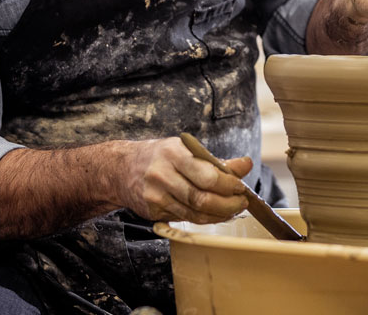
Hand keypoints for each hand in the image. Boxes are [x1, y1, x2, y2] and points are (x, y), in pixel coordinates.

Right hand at [115, 136, 251, 223]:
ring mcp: (156, 196)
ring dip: (219, 214)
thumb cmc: (159, 156)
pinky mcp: (153, 212)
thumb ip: (215, 161)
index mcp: (173, 153)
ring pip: (195, 214)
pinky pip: (185, 219)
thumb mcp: (184, 149)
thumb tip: (246, 165)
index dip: (229, 185)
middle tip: (242, 202)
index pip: (207, 176)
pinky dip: (204, 219)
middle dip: (228, 204)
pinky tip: (215, 214)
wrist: (121, 169)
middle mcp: (162, 175)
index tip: (242, 187)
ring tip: (233, 209)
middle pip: (202, 199)